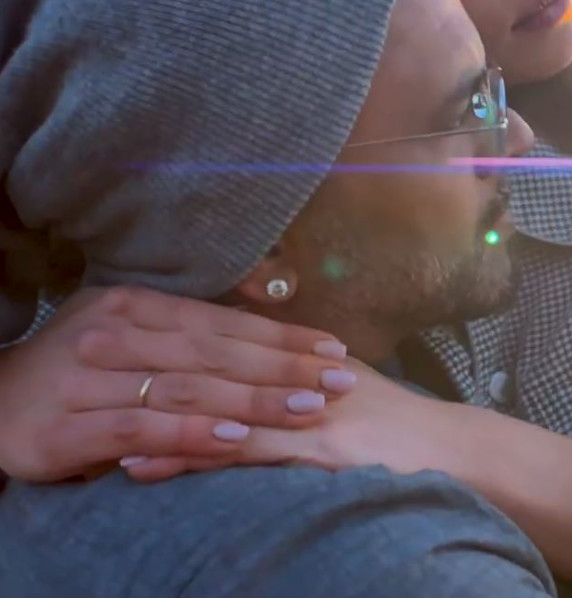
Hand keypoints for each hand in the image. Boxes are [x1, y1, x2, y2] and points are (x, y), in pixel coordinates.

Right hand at [0, 286, 353, 481]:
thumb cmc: (78, 369)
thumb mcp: (130, 328)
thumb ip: (191, 324)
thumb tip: (266, 301)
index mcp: (134, 305)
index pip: (223, 322)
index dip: (282, 336)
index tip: (334, 349)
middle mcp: (112, 335)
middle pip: (215, 353)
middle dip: (284, 367)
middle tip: (339, 380)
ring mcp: (86, 380)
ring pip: (186, 388)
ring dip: (254, 398)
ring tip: (307, 407)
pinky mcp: (66, 427)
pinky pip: (140, 429)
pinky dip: (191, 431)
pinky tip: (236, 436)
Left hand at [122, 358, 471, 481]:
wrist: (451, 449)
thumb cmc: (398, 423)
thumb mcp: (347, 382)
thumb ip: (300, 370)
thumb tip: (258, 361)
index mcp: (305, 359)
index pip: (227, 346)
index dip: (172, 345)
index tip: (121, 344)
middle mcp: (301, 379)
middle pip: (212, 370)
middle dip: (151, 371)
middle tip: (93, 370)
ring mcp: (308, 414)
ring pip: (218, 409)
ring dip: (156, 416)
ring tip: (103, 422)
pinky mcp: (317, 453)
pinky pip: (245, 454)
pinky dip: (192, 455)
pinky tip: (151, 462)